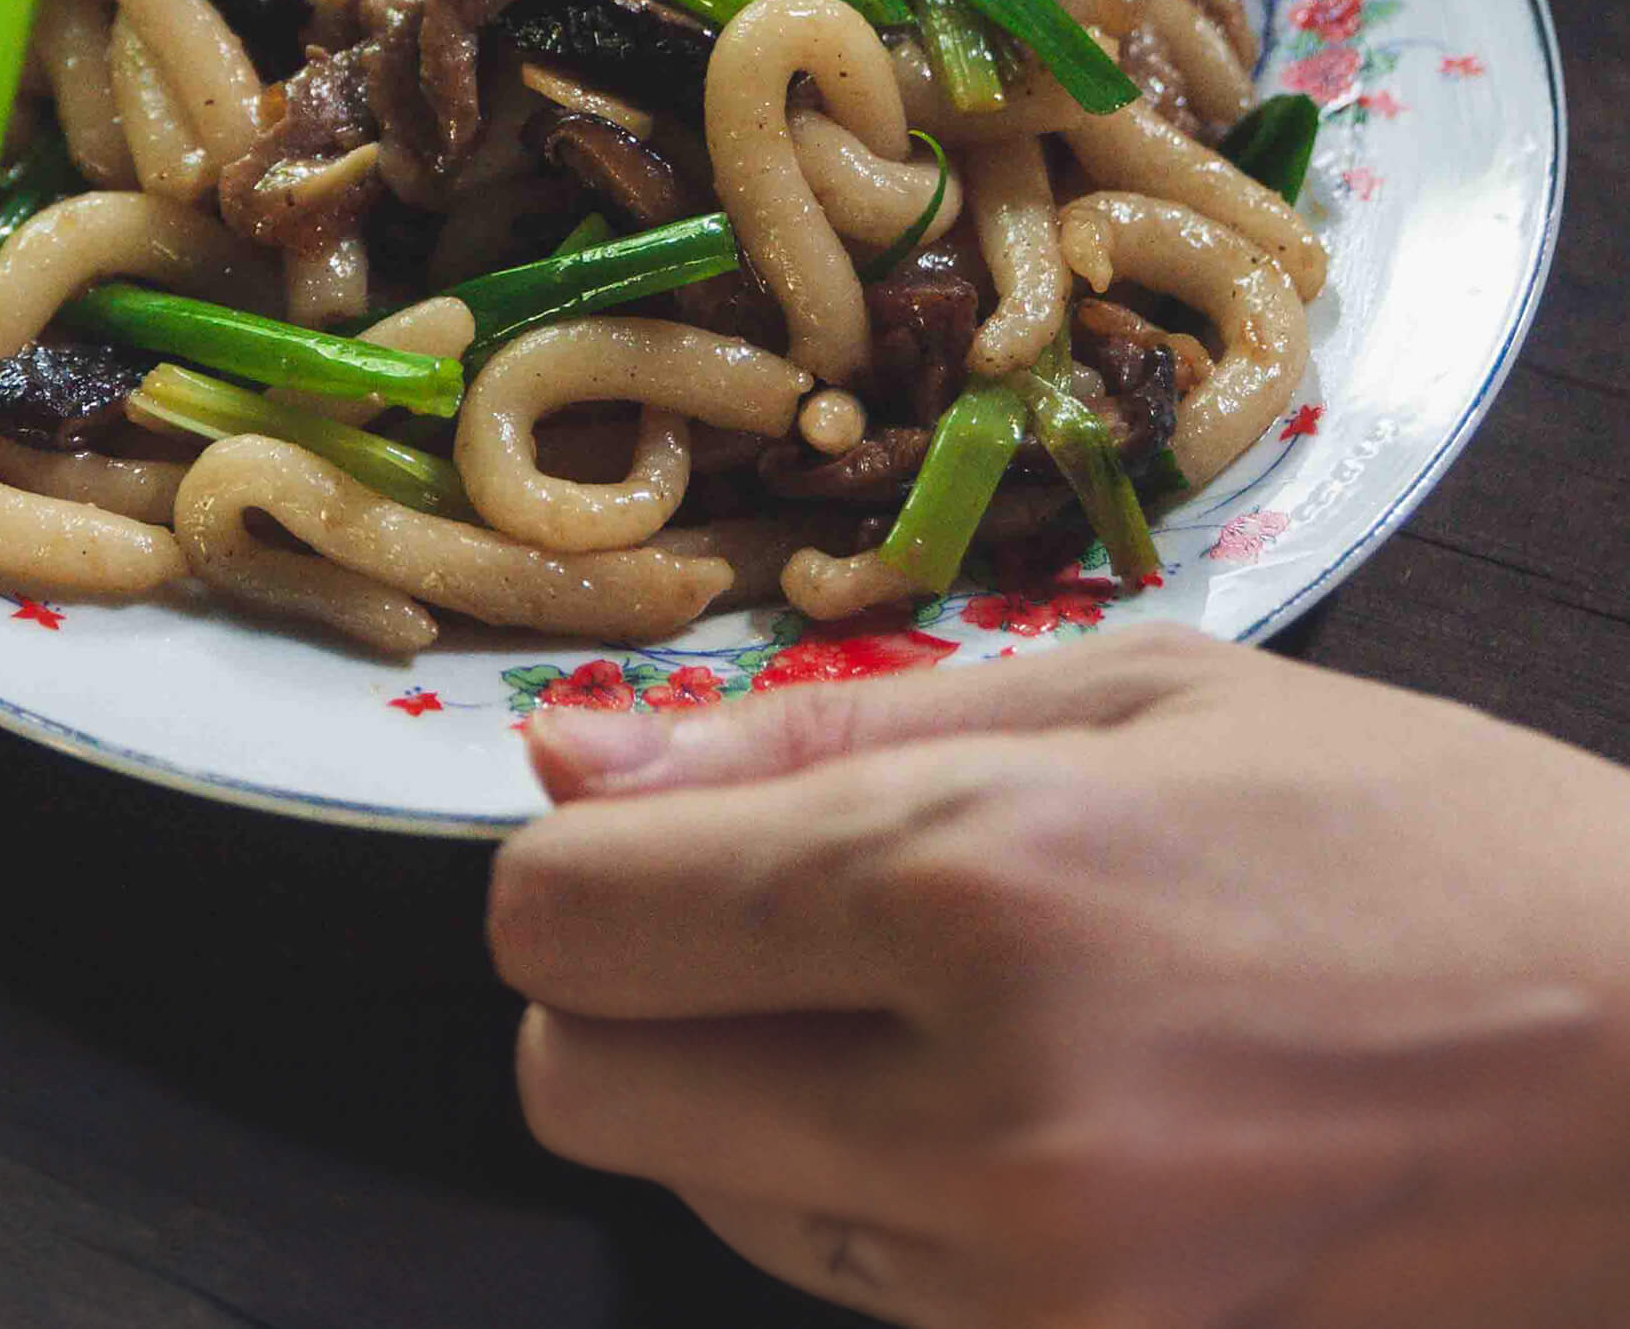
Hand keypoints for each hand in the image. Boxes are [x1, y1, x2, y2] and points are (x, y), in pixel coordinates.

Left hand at [491, 628, 1629, 1326]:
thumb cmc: (1397, 826)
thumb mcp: (1113, 695)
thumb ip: (806, 734)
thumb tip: (566, 753)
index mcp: (972, 887)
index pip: (571, 917)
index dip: (571, 853)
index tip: (643, 813)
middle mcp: (969, 1122)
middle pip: (578, 1081)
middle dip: (614, 978)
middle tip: (755, 898)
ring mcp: (1020, 1293)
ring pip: (689, 1184)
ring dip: (729, 1077)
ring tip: (913, 987)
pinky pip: (828, 1270)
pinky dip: (838, 1176)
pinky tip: (980, 1089)